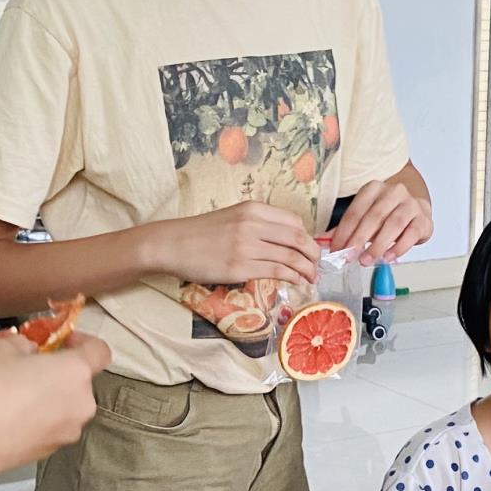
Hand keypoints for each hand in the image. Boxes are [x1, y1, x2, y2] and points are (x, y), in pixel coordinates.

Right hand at [0, 330, 109, 476]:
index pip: (99, 350)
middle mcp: (83, 402)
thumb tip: (29, 352)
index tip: (63, 342)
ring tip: (14, 394)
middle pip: (79, 380)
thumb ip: (24, 343)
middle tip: (28, 369)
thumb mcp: (1, 347)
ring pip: (65, 404)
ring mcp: (71, 429)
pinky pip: (53, 425)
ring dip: (47, 396)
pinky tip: (11, 416)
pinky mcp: (55, 448)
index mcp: (77, 371)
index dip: (84, 341)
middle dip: (57, 373)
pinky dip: (39, 418)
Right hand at [154, 203, 320, 286]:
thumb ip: (258, 224)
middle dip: (314, 254)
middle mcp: (252, 224)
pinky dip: (293, 277)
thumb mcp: (233, 217)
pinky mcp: (240, 267)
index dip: (308, 237)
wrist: (173, 244)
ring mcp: (247, 246)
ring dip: (307, 269)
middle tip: (318, 265)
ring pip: (291, 257)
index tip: (310, 248)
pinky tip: (297, 281)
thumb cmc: (201, 233)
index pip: (294, 221)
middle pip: (298, 239)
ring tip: (311, 277)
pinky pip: (277, 271)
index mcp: (252, 209)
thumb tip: (286, 239)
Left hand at [332, 177, 431, 265]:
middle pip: (373, 216)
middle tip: (349, 257)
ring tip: (367, 260)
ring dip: (378, 245)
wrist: (417, 210)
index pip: (355, 211)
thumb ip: (348, 228)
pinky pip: (411, 234)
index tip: (336, 250)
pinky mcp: (423, 219)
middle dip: (359, 239)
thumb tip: (325, 243)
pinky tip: (387, 257)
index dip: (344, 232)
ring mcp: (410, 204)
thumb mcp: (366, 217)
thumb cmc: (388, 214)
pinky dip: (398, 247)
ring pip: (393, 224)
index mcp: (374, 189)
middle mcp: (393, 192)